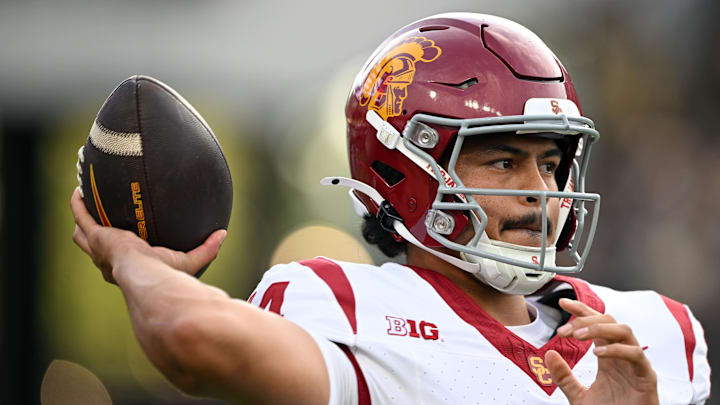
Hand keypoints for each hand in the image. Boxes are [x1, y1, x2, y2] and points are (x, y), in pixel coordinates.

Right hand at [71, 187, 225, 282]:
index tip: (124, 242)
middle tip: (95, 220)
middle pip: (94, 248)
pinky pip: (82, 216)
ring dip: (82, 218)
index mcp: (126, 270)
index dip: (117, 253)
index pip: (119, 262)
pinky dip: (79, 205)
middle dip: (92, 236)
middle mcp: (108, 261)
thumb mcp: (188, 261)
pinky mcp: (96, 236)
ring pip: (81, 234)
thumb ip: (206, 249)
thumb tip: (222, 235)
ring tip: (83, 202)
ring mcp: (99, 248)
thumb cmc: (165, 275)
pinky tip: (79, 192)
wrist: (146, 276)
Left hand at [545, 298, 657, 404]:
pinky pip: (636, 354)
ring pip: (623, 330)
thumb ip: (563, 376)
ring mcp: (635, 364)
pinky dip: (616, 350)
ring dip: (599, 329)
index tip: (563, 303)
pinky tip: (598, 353)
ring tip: (578, 337)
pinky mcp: (646, 377)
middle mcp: (622, 355)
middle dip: (585, 320)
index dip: (581, 310)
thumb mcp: (578, 394)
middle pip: (608, 321)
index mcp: (607, 355)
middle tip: (564, 331)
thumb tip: (548, 354)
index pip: (596, 323)